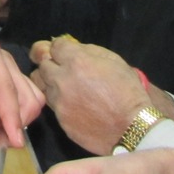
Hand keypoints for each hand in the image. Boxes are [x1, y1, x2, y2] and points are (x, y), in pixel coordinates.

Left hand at [0, 37, 43, 147]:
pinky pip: (18, 110)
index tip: (13, 139)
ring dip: (17, 123)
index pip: (6, 86)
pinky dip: (12, 124)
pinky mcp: (1, 92)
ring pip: (28, 102)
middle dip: (17, 120)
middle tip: (2, 143)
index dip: (12, 115)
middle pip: (25, 94)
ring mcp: (3, 76)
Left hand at [29, 37, 173, 155]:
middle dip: (50, 62)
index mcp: (77, 61)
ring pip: (41, 85)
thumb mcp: (113, 60)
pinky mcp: (60, 120)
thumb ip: (88, 51)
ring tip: (63, 85)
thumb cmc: (128, 91)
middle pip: (42, 64)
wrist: (133, 128)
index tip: (65, 52)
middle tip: (61, 67)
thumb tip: (71, 48)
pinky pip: (51, 105)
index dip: (60, 48)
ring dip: (49, 82)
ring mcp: (60, 102)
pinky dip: (58, 101)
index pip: (54, 45)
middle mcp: (62, 79)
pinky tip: (73, 104)